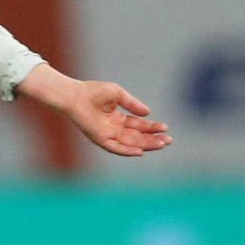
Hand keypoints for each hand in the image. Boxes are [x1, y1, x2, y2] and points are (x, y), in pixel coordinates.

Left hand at [17, 65, 171, 157]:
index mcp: (117, 118)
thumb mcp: (118, 94)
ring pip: (130, 143)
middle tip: (169, 140)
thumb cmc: (93, 92)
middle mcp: (113, 128)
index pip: (138, 125)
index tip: (165, 127)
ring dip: (146, 145)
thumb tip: (148, 113)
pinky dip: (128, 150)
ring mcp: (107, 134)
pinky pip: (116, 148)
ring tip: (161, 145)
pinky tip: (140, 152)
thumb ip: (132, 104)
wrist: (75, 95)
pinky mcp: (100, 139)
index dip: (152, 127)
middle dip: (153, 139)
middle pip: (137, 136)